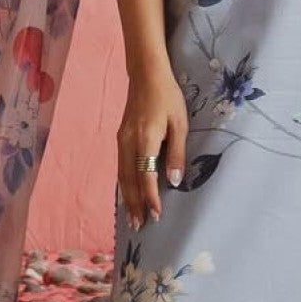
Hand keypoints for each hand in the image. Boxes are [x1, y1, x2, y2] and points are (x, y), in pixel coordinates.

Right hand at [117, 67, 188, 229]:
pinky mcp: (120, 138)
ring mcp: (121, 140)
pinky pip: (120, 166)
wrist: (145, 75)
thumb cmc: (168, 97)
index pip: (146, 175)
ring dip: (126, 197)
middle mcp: (128, 142)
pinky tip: (126, 194)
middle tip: (139, 226)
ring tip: (131, 217)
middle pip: (129, 180)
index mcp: (145, 138)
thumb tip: (175, 181)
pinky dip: (123, 184)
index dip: (150, 197)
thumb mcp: (180, 124)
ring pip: (122, 175)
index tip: (156, 215)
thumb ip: (177, 153)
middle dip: (134, 204)